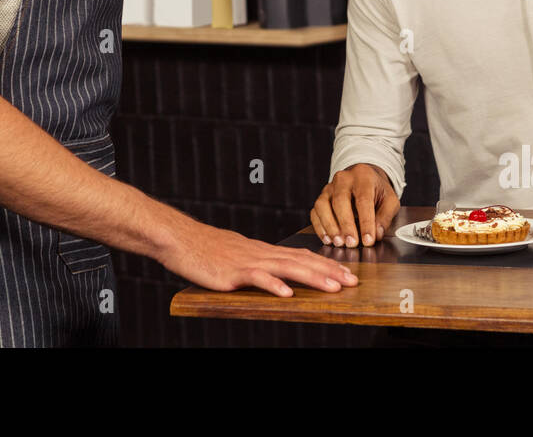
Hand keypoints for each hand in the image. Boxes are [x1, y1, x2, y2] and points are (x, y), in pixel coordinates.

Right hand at [160, 221, 358, 297]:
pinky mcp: (232, 273)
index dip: (325, 264)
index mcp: (262, 251)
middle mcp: (260, 254)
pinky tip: (286, 293)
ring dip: (311, 278)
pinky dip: (272, 285)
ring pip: (286, 268)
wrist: (180, 239)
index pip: (301, 256)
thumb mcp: (237, 255)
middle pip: (300, 261)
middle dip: (329, 272)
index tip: (346, 273)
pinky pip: (256, 279)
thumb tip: (275, 275)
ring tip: (332, 287)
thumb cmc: (205, 250)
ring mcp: (247, 262)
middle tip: (352, 281)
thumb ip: (257, 264)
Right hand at [310, 163, 399, 248]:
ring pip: (323, 205)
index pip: (363, 200)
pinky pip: (315, 212)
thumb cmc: (377, 190)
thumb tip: (376, 233)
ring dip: (330, 226)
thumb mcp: (390, 200)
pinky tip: (328, 239)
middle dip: (346, 225)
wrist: (364, 178)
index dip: (366, 222)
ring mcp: (329, 187)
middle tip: (352, 243)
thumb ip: (385, 216)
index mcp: (363, 177)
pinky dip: (320, 227)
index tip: (368, 240)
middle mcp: (343, 179)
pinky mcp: (321, 197)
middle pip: (340, 201)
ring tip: (339, 242)